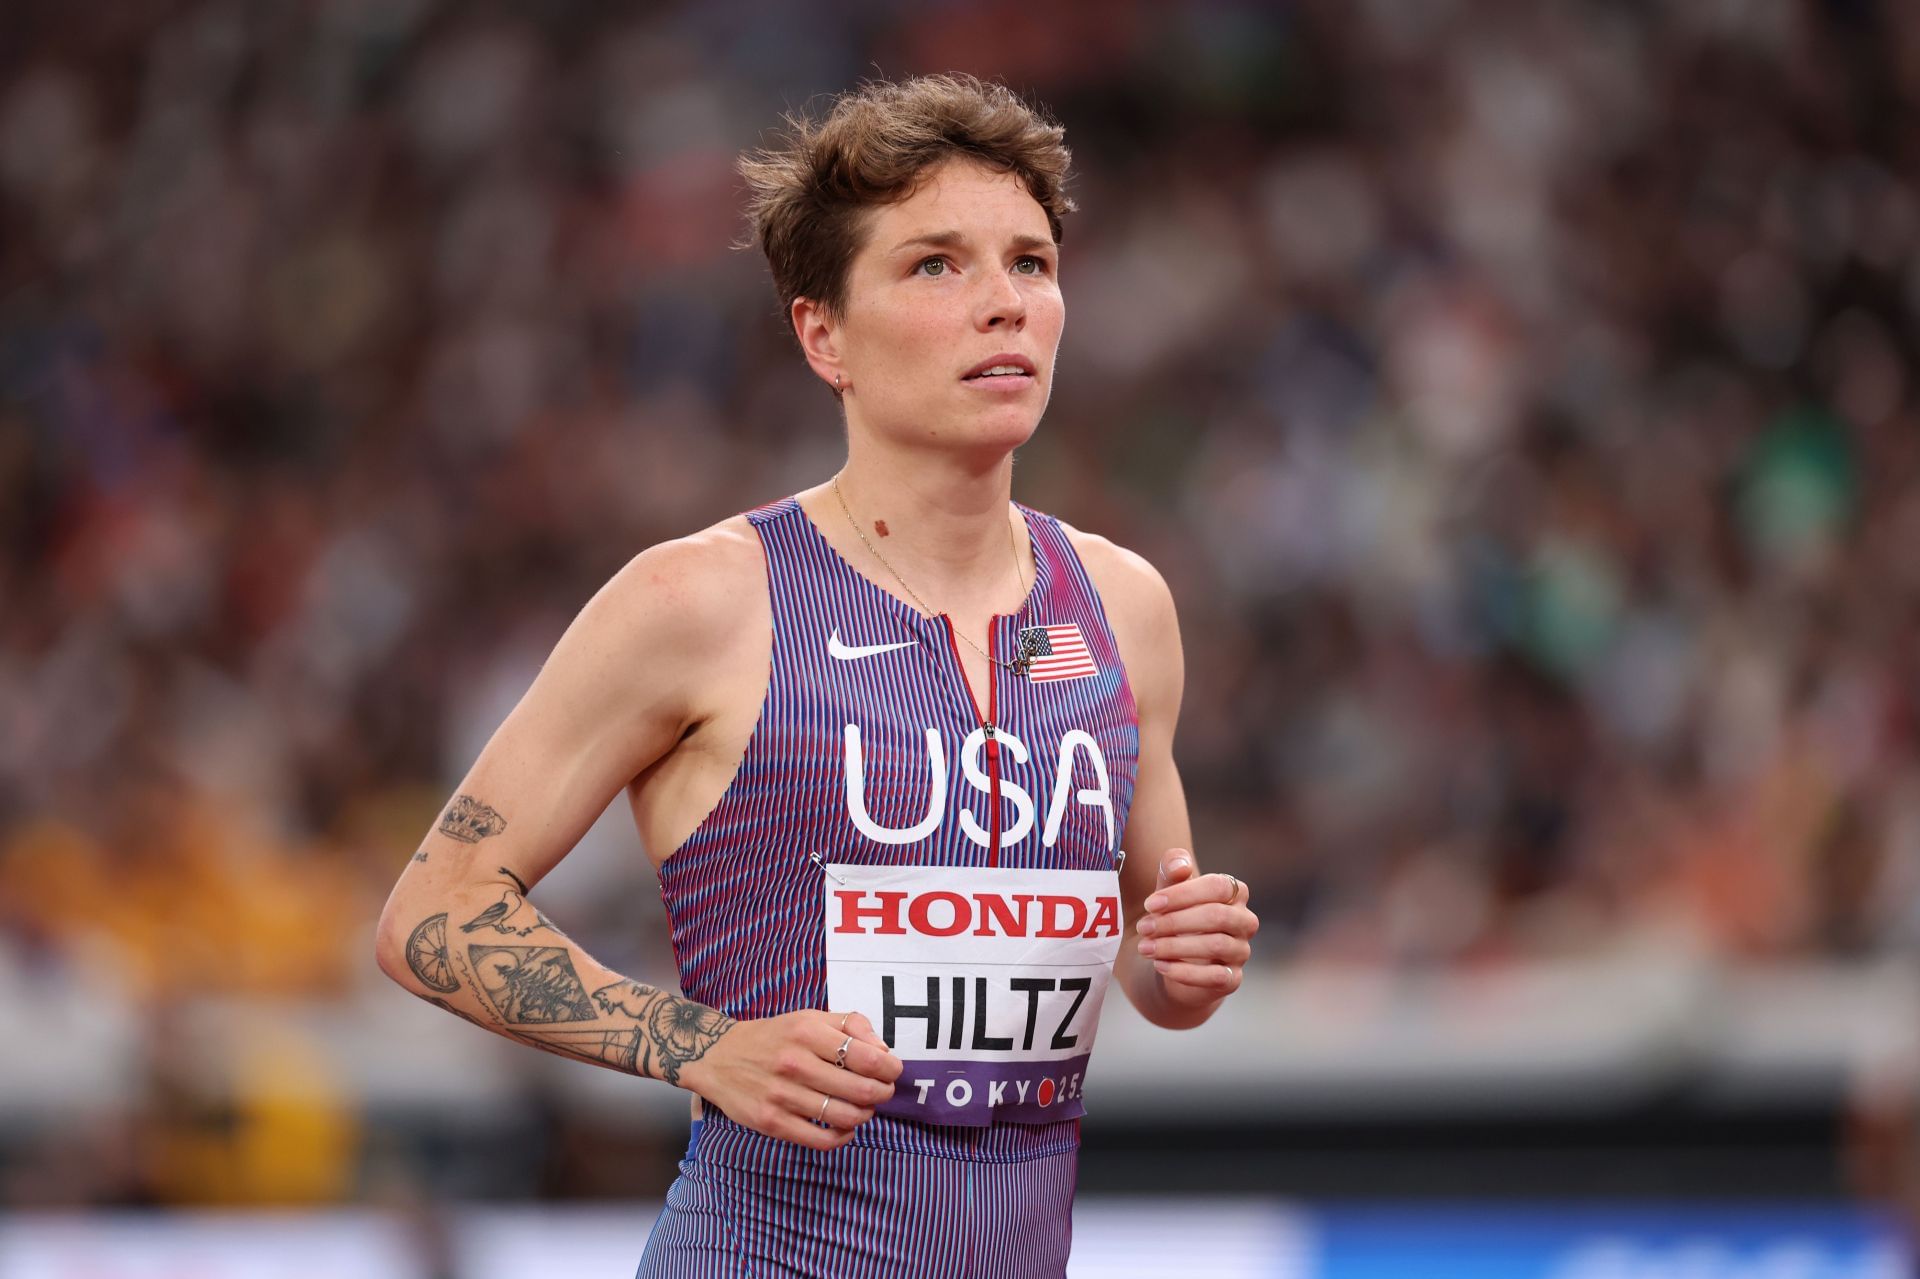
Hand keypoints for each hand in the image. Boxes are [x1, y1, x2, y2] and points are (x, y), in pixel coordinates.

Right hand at [677, 1009, 902, 1149]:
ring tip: (863, 1107)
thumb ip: (850, 1025)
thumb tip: (883, 1049)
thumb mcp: (809, 1018)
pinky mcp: (772, 1122)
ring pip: (844, 1117)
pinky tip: (845, 1127)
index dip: (889, 1068)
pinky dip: (843, 1136)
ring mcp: (782, 1095)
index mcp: (807, 1032)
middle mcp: (794, 1063)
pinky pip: (821, 1140)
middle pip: (860, 1089)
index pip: (865, 1056)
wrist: (717, 1056)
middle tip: (882, 1091)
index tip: (892, 1070)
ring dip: (865, 1114)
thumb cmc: (773, 1037)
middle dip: (881, 1093)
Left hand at [1136, 849, 1257, 1007]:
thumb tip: (1181, 866)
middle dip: (1175, 921)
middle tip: (1143, 927)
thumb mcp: (1168, 889)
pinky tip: (1159, 965)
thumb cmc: (1175, 916)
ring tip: (1145, 947)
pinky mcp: (1233, 979)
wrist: (1172, 960)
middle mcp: (1245, 921)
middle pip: (1217, 916)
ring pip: (1216, 945)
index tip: (1150, 904)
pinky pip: (1216, 976)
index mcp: (1234, 893)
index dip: (1183, 894)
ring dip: (1175, 946)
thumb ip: (1172, 868)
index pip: (1217, 886)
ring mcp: (1241, 951)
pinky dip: (1184, 971)